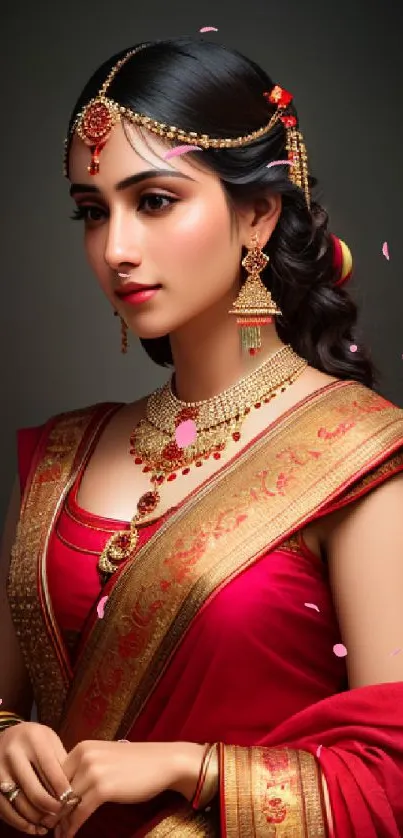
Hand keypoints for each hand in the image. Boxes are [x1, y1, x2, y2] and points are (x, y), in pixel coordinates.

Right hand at [0, 721, 72, 834]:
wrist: (6, 734)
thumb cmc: (35, 739)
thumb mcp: (50, 741)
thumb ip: (61, 762)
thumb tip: (72, 793)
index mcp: (34, 741)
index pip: (52, 772)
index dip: (63, 791)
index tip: (72, 801)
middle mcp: (14, 755)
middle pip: (35, 791)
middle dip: (51, 808)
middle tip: (61, 815)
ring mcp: (0, 770)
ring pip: (20, 804)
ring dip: (36, 819)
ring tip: (49, 824)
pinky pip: (5, 810)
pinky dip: (20, 823)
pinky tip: (32, 827)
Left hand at [56, 740, 204, 837]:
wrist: (163, 762)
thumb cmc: (135, 764)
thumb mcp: (104, 759)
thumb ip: (84, 769)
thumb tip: (64, 792)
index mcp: (82, 747)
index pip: (54, 775)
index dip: (50, 795)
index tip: (48, 811)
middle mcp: (83, 756)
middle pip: (57, 789)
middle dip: (52, 810)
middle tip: (48, 827)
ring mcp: (93, 771)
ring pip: (65, 803)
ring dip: (60, 822)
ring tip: (57, 834)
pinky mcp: (103, 788)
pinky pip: (78, 813)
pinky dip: (71, 827)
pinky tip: (69, 836)